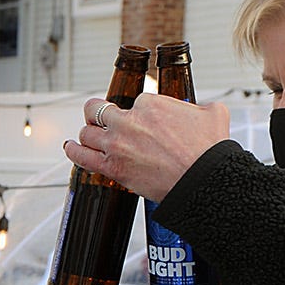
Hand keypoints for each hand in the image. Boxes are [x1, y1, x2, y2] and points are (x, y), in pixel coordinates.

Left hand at [68, 94, 231, 202]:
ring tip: (88, 135)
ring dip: (87, 133)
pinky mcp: (112, 168)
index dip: (137, 112)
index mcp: (150, 103)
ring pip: (87, 133)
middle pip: (99, 112)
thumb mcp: (213, 113)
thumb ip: (200, 106)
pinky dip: (73, 151)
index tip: (141, 121)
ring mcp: (117, 144)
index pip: (134, 102)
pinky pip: (82, 157)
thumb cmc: (209, 150)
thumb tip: (200, 110)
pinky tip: (70, 147)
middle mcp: (128, 121)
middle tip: (100, 120)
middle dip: (99, 115)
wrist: (203, 182)